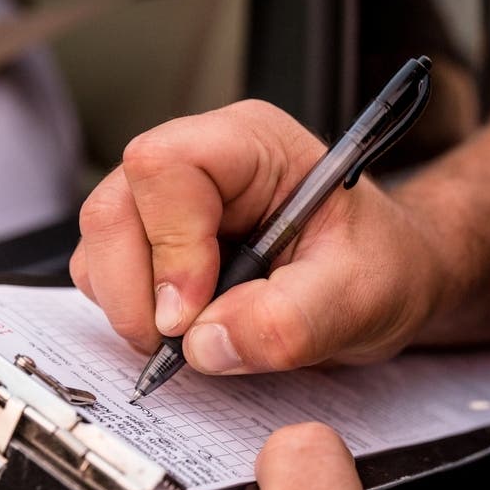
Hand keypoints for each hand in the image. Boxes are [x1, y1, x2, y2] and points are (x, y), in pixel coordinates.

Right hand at [70, 101, 444, 373]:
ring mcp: (173, 203)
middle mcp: (204, 162)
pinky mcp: (159, 242)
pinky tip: (186, 331)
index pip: (165, 167)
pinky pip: (108, 275)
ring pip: (102, 244)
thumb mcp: (359, 297)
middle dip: (136, 289)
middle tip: (183, 343)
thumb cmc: (382, 267)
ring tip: (194, 338)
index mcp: (253, 146)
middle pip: (114, 208)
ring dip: (131, 307)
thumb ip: (290, 321)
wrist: (387, 281)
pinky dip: (132, 315)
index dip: (169, 245)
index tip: (190, 315)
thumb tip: (205, 343)